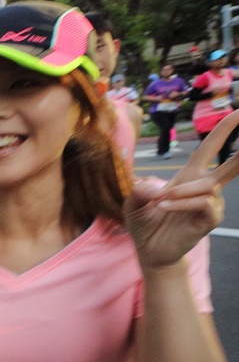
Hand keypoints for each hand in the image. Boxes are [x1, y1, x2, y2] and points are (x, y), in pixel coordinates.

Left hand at [125, 109, 235, 268]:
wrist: (148, 249)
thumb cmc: (144, 222)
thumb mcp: (133, 203)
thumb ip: (139, 190)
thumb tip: (157, 185)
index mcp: (189, 176)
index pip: (209, 148)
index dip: (224, 130)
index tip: (238, 111)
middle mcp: (205, 187)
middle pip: (231, 165)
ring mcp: (210, 203)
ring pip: (206, 185)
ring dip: (181, 191)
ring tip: (160, 203)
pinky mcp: (210, 219)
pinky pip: (202, 203)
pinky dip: (182, 204)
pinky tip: (165, 208)